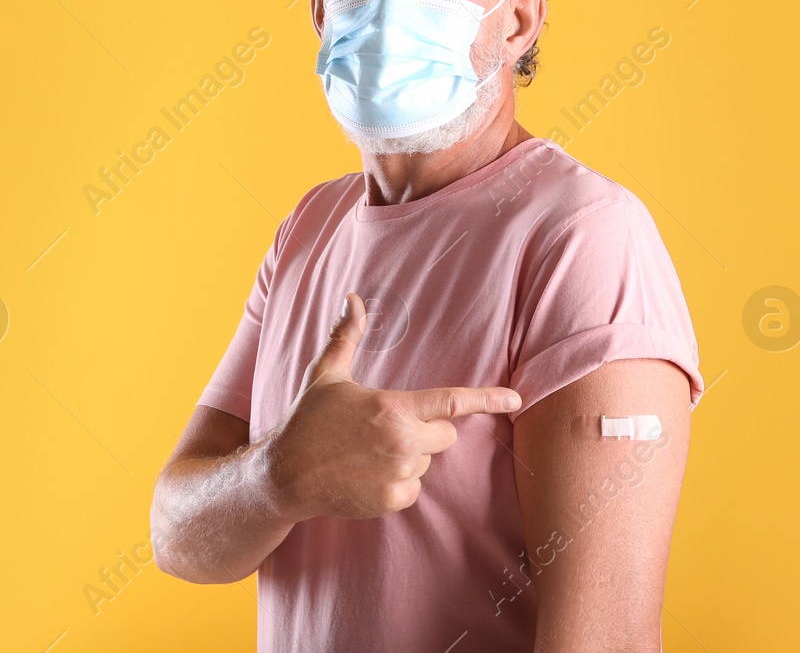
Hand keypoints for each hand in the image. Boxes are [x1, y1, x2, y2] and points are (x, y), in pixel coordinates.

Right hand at [264, 292, 520, 520]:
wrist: (284, 475)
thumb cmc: (307, 420)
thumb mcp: (326, 374)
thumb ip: (347, 336)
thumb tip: (353, 298)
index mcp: (392, 408)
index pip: (452, 402)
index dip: (487, 399)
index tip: (516, 398)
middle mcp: (402, 442)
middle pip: (445, 434)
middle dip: (427, 428)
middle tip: (387, 426)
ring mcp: (399, 475)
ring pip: (427, 460)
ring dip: (408, 455)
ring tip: (368, 452)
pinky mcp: (392, 501)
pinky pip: (413, 488)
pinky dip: (398, 482)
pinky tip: (368, 473)